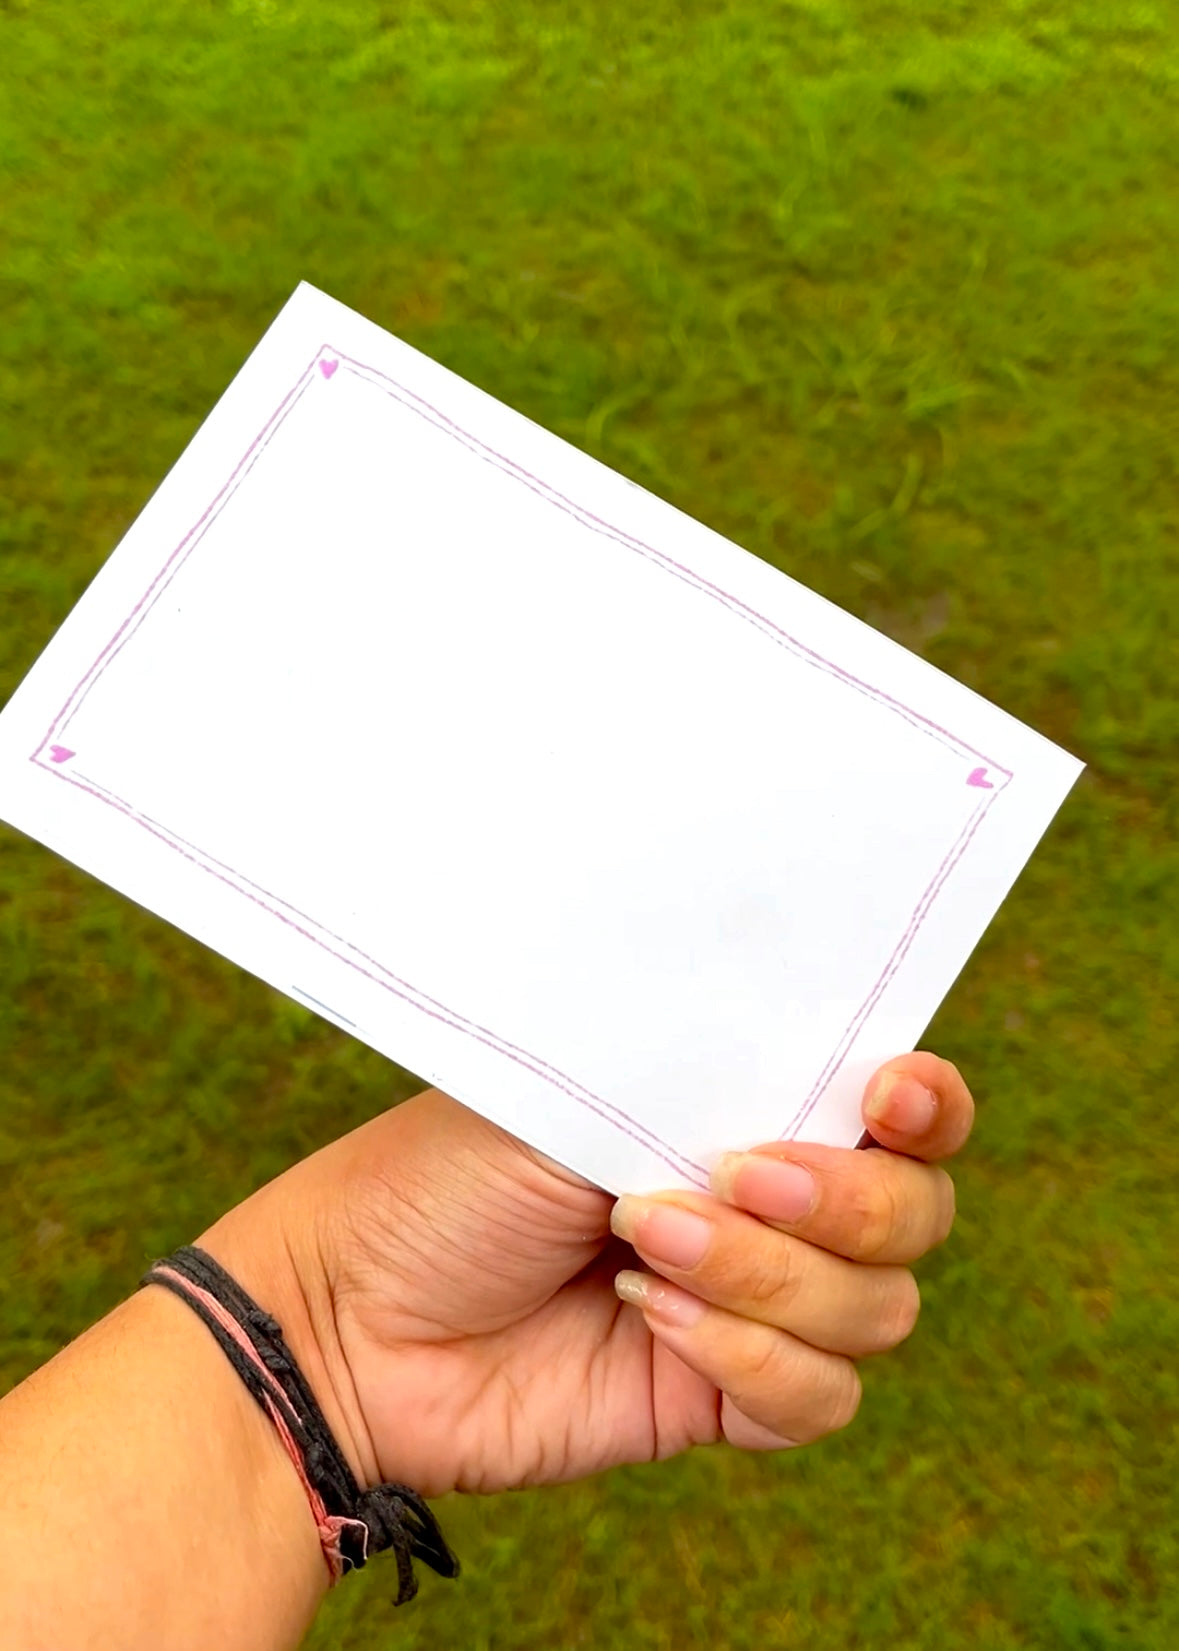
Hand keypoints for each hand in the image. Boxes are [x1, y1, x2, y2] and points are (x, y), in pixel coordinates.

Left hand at [202, 1054, 972, 1497]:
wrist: (353, 1310)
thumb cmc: (448, 1172)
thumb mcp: (578, 1085)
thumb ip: (708, 1077)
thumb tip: (827, 1068)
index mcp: (747, 1108)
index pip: (903, 1110)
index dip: (930, 1105)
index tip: (893, 1093)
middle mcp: (773, 1206)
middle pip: (913, 1215)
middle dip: (842, 1200)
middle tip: (732, 1174)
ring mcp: (755, 1304)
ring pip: (876, 1310)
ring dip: (769, 1277)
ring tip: (643, 1242)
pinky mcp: (722, 1398)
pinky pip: (817, 1399)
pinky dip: (747, 1358)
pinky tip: (645, 1314)